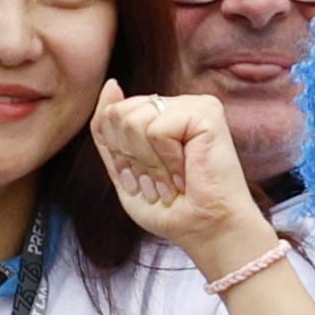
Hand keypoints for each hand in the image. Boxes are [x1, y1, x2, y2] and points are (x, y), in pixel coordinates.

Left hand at [91, 81, 264, 275]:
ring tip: (174, 179)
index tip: (147, 180)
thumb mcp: (124, 169)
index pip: (111, 115)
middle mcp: (176, 104)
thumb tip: (110, 84)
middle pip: (118, 114)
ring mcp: (192, 105)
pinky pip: (158, 129)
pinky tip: (187, 172)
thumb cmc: (171, 209)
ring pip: (134, 120)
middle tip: (161, 181)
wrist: (206, 230)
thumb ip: (108, 129)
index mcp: (158, 115)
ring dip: (150, 163)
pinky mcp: (206, 112)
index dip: (120, 155)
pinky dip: (167, 161)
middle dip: (132, 158)